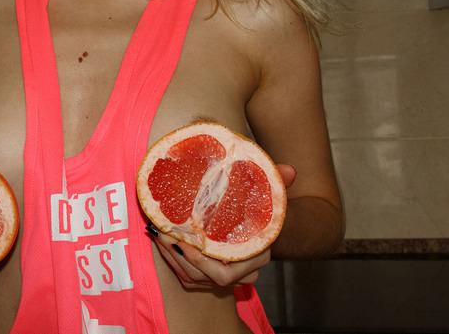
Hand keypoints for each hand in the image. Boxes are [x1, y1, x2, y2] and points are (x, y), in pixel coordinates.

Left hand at [148, 163, 296, 287]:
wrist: (259, 225)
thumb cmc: (260, 208)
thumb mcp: (266, 193)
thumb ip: (275, 181)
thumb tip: (290, 170)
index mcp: (257, 255)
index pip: (227, 272)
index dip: (204, 262)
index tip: (186, 243)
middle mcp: (243, 273)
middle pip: (207, 278)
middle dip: (181, 258)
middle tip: (164, 233)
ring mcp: (226, 278)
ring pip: (194, 278)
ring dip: (172, 257)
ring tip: (158, 232)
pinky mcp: (210, 278)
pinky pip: (187, 277)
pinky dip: (172, 260)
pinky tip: (161, 239)